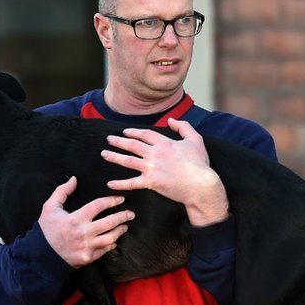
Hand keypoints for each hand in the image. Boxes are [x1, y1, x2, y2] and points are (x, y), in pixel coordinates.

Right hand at [37, 176, 134, 267]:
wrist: (42, 255)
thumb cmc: (47, 229)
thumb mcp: (49, 207)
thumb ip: (62, 192)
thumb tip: (74, 179)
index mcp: (76, 219)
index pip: (99, 206)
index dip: (111, 201)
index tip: (120, 199)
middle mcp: (84, 233)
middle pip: (109, 222)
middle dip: (122, 216)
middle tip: (130, 213)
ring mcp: (87, 246)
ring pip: (110, 237)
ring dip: (120, 231)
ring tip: (125, 226)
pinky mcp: (89, 257)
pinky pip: (105, 250)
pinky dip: (111, 244)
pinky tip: (114, 240)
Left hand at [101, 118, 228, 226]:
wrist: (200, 185)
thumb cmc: (199, 164)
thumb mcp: (195, 140)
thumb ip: (183, 127)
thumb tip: (171, 120)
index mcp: (165, 143)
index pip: (145, 134)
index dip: (134, 132)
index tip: (125, 132)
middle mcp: (155, 153)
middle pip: (132, 145)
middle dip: (119, 141)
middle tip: (108, 139)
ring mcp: (151, 168)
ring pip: (128, 160)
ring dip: (114, 157)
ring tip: (104, 154)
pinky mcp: (151, 182)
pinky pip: (132, 183)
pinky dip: (120, 184)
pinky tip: (110, 184)